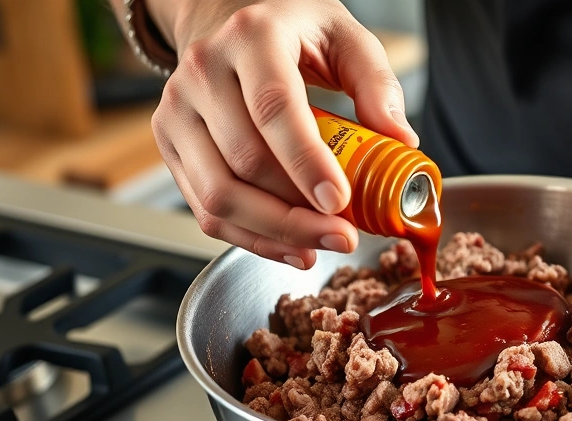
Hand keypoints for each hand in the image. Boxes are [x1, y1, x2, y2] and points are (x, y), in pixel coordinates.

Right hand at [146, 0, 419, 268]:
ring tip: (320, 246)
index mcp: (252, 37)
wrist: (225, 17)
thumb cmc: (292, 29)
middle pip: (245, 162)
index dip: (306, 162)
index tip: (339, 202)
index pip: (274, 108)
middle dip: (298, 213)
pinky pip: (204, 208)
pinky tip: (290, 247)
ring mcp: (178, 109)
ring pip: (218, 194)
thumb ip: (377, 84)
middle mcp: (204, 71)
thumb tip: (401, 141)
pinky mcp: (170, 143)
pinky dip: (250, 238)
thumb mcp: (345, 36)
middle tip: (345, 235)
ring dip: (274, 233)